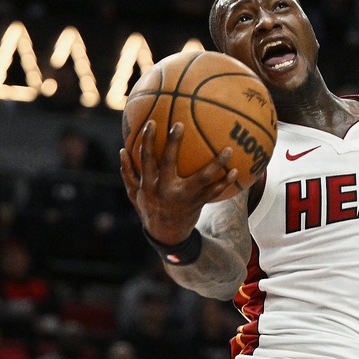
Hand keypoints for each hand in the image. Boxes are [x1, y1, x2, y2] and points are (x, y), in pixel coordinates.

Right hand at [119, 120, 240, 244]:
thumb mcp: (135, 195)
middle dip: (173, 143)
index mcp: (149, 185)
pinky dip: (224, 182)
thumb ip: (128, 173)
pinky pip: (213, 192)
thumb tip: (122, 150)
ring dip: (216, 164)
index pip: (146, 159)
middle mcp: (165, 190)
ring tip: (228, 149)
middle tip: (180, 124)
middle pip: (168, 163)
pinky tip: (235, 171)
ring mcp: (184, 197)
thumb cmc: (150, 208)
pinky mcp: (198, 203)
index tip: (152, 122)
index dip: (148, 141)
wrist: (166, 235)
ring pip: (202, 178)